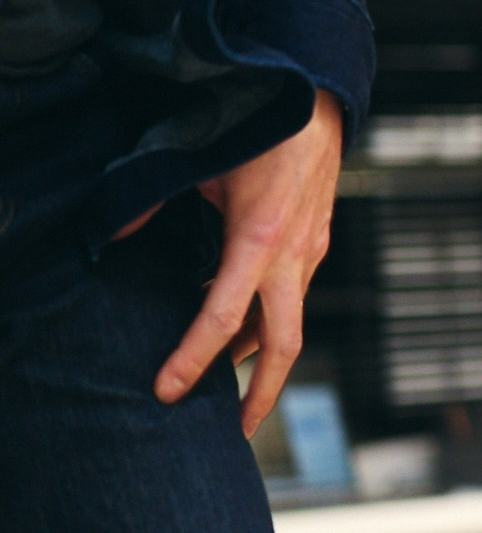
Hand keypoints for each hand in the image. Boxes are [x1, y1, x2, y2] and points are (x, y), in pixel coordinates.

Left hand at [153, 90, 343, 434]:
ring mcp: (310, 252)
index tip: (165, 392)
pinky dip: (264, 317)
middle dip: (261, 394)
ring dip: (255, 354)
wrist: (320, 101)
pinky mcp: (315, 244)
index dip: (192, 358)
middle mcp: (294, 256)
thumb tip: (111, 236)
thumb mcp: (198, 161)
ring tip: (222, 380)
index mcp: (261, 240)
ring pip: (286, 321)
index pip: (225, 316)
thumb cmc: (258, 127)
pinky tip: (235, 317)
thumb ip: (152, 201)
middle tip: (234, 431)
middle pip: (284, 346)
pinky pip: (289, 296)